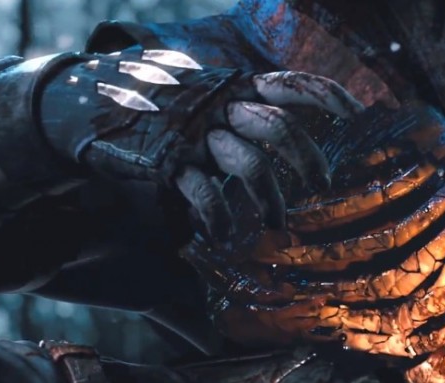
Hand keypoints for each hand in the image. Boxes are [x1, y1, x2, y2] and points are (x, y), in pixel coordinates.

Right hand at [40, 48, 363, 242]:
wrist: (82, 106)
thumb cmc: (159, 110)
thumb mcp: (205, 98)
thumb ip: (242, 110)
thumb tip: (289, 128)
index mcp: (233, 87)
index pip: (289, 83)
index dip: (328, 96)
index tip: (362, 113)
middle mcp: (218, 105)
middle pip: (278, 127)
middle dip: (307, 158)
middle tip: (322, 187)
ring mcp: (193, 132)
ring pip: (249, 163)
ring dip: (271, 199)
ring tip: (278, 225)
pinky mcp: (167, 161)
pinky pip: (205, 193)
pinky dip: (219, 218)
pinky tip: (224, 237)